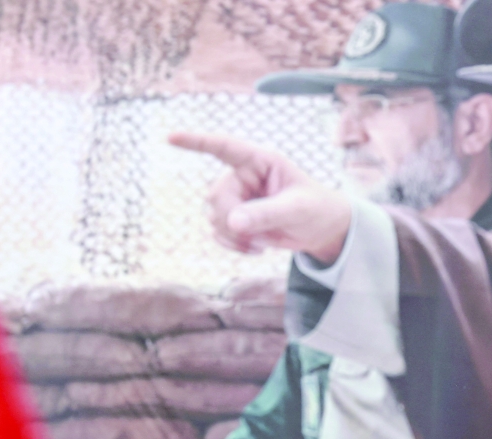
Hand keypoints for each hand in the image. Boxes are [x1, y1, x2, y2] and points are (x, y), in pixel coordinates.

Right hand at [169, 132, 352, 263]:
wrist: (321, 229)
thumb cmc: (316, 208)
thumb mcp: (297, 209)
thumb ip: (266, 213)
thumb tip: (234, 222)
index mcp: (260, 161)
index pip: (224, 147)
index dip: (197, 142)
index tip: (171, 138)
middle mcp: (243, 176)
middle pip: (216, 196)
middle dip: (232, 221)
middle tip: (256, 237)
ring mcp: (237, 198)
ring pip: (215, 216)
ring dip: (234, 236)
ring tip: (262, 243)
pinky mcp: (236, 218)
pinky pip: (218, 232)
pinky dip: (233, 244)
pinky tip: (255, 248)